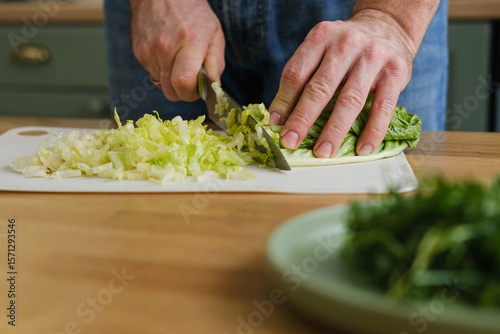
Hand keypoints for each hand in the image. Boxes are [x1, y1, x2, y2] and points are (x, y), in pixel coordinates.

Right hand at [130, 0, 224, 101]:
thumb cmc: (193, 13)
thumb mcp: (214, 34)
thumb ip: (216, 64)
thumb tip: (213, 88)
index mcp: (189, 42)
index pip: (183, 83)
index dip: (191, 93)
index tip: (198, 89)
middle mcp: (165, 47)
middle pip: (170, 91)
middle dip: (183, 93)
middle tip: (190, 81)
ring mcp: (149, 50)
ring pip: (161, 85)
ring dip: (172, 81)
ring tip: (178, 61)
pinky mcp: (139, 52)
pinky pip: (152, 74)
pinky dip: (162, 71)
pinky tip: (167, 55)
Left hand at [268, 10, 417, 157]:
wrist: (387, 26)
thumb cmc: (346, 49)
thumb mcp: (321, 51)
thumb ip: (302, 78)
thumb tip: (280, 118)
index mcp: (321, 37)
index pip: (296, 72)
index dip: (283, 101)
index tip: (276, 125)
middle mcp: (346, 44)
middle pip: (320, 87)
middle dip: (303, 119)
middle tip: (291, 143)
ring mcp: (373, 57)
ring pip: (350, 100)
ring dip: (334, 130)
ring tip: (323, 152)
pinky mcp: (395, 73)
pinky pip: (383, 107)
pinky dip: (372, 131)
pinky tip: (363, 149)